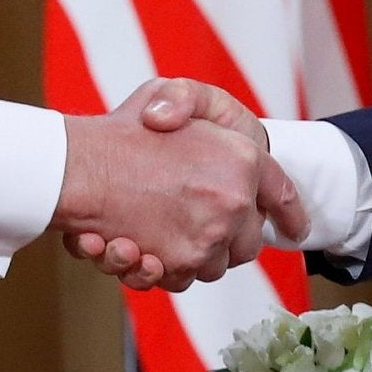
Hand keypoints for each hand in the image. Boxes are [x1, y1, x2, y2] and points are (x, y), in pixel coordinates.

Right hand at [55, 79, 305, 292]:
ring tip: (153, 236)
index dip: (290, 212)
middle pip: (248, 242)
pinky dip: (160, 270)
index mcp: (242, 158)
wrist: (74, 166)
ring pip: (215, 264)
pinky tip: (131, 249)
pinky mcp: (180, 264)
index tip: (297, 228)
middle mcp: (234, 201)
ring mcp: (209, 236)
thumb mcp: (168, 93)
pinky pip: (182, 279)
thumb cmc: (122, 129)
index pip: (281, 193)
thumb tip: (203, 136)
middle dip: (230, 238)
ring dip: (192, 256)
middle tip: (197, 224)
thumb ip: (193, 103)